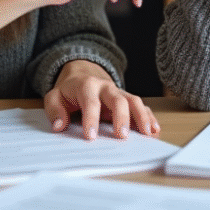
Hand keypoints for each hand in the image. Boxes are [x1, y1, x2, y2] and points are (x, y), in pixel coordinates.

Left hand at [43, 60, 160, 139]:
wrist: (84, 73)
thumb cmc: (70, 90)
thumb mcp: (55, 96)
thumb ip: (55, 110)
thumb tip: (59, 125)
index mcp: (87, 86)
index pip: (90, 102)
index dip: (91, 118)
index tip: (91, 136)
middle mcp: (106, 87)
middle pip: (118, 99)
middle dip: (121, 117)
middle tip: (122, 136)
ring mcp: (119, 92)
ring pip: (134, 101)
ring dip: (141, 116)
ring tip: (147, 134)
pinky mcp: (127, 99)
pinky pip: (141, 106)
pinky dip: (149, 117)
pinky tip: (154, 130)